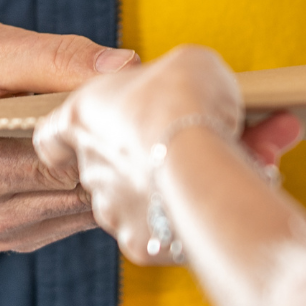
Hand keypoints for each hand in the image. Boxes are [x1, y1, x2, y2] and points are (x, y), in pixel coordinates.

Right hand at [0, 14, 136, 251]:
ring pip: (81, 210)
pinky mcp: (7, 234)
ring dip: (93, 169)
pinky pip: (68, 216)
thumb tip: (127, 68)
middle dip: (103, 149)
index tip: (113, 95)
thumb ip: (58, 58)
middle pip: (81, 192)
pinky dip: (77, 184)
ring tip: (83, 123)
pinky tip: (66, 149)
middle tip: (109, 105)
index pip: (68, 166)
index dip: (101, 130)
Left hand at [32, 45, 302, 265]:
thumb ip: (175, 77)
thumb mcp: (184, 62)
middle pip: (116, 163)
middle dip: (163, 152)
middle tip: (210, 140)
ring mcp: (111, 209)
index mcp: (81, 117)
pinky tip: (246, 192)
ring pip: (149, 196)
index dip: (72, 135)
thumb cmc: (180, 96)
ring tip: (251, 162)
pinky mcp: (141, 243)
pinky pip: (171, 227)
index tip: (92, 136)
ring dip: (190, 181)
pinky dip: (202, 212)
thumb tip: (176, 86)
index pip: (53, 135)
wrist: (197, 154)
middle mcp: (89, 166)